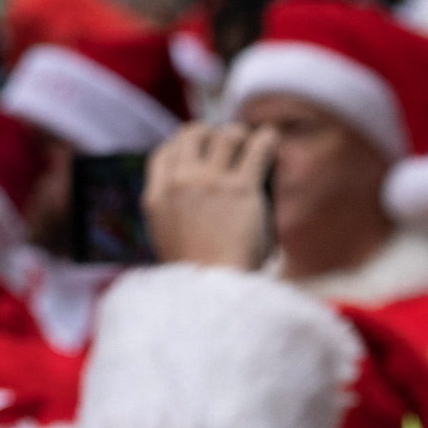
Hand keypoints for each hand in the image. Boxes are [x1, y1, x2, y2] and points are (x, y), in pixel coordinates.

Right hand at [144, 121, 276, 269]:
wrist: (211, 293)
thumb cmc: (196, 278)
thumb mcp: (167, 243)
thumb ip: (174, 215)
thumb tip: (191, 201)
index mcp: (156, 198)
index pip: (163, 153)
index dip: (181, 145)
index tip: (195, 146)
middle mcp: (180, 183)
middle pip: (192, 135)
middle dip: (209, 133)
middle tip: (225, 141)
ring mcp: (209, 182)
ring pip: (226, 136)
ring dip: (239, 136)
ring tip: (250, 143)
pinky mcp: (240, 188)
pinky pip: (257, 148)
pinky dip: (266, 140)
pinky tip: (271, 139)